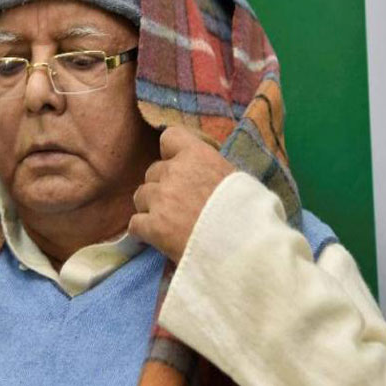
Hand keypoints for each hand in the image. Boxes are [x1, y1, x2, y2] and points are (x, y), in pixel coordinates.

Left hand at [129, 126, 234, 263]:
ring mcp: (161, 198)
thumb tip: (204, 176)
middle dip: (163, 186)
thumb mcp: (236, 179)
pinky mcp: (153, 226)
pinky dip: (144, 232)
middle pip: (153, 172)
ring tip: (169, 223)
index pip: (170, 137)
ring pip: (140, 196)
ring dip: (151, 207)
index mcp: (198, 155)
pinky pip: (135, 224)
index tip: (179, 167)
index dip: (171, 153)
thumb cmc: (250, 214)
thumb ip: (212, 170)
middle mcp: (174, 171)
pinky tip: (157, 239)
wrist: (245, 248)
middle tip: (178, 205)